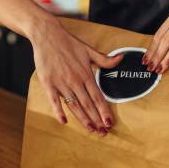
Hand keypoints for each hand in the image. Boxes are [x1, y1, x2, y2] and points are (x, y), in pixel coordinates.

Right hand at [31, 18, 123, 136]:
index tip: (110, 122)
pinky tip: (65, 121)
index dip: (104, 111)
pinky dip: (59, 112)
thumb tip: (121, 59)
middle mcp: (75, 81)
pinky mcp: (48, 83)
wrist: (47, 35)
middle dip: (97, 120)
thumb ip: (105, 59)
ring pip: (74, 105)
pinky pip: (54, 101)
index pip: (98, 97)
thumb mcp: (88, 50)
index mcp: (86, 74)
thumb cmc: (68, 43)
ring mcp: (61, 83)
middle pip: (88, 105)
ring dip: (83, 119)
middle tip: (104, 132)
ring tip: (91, 130)